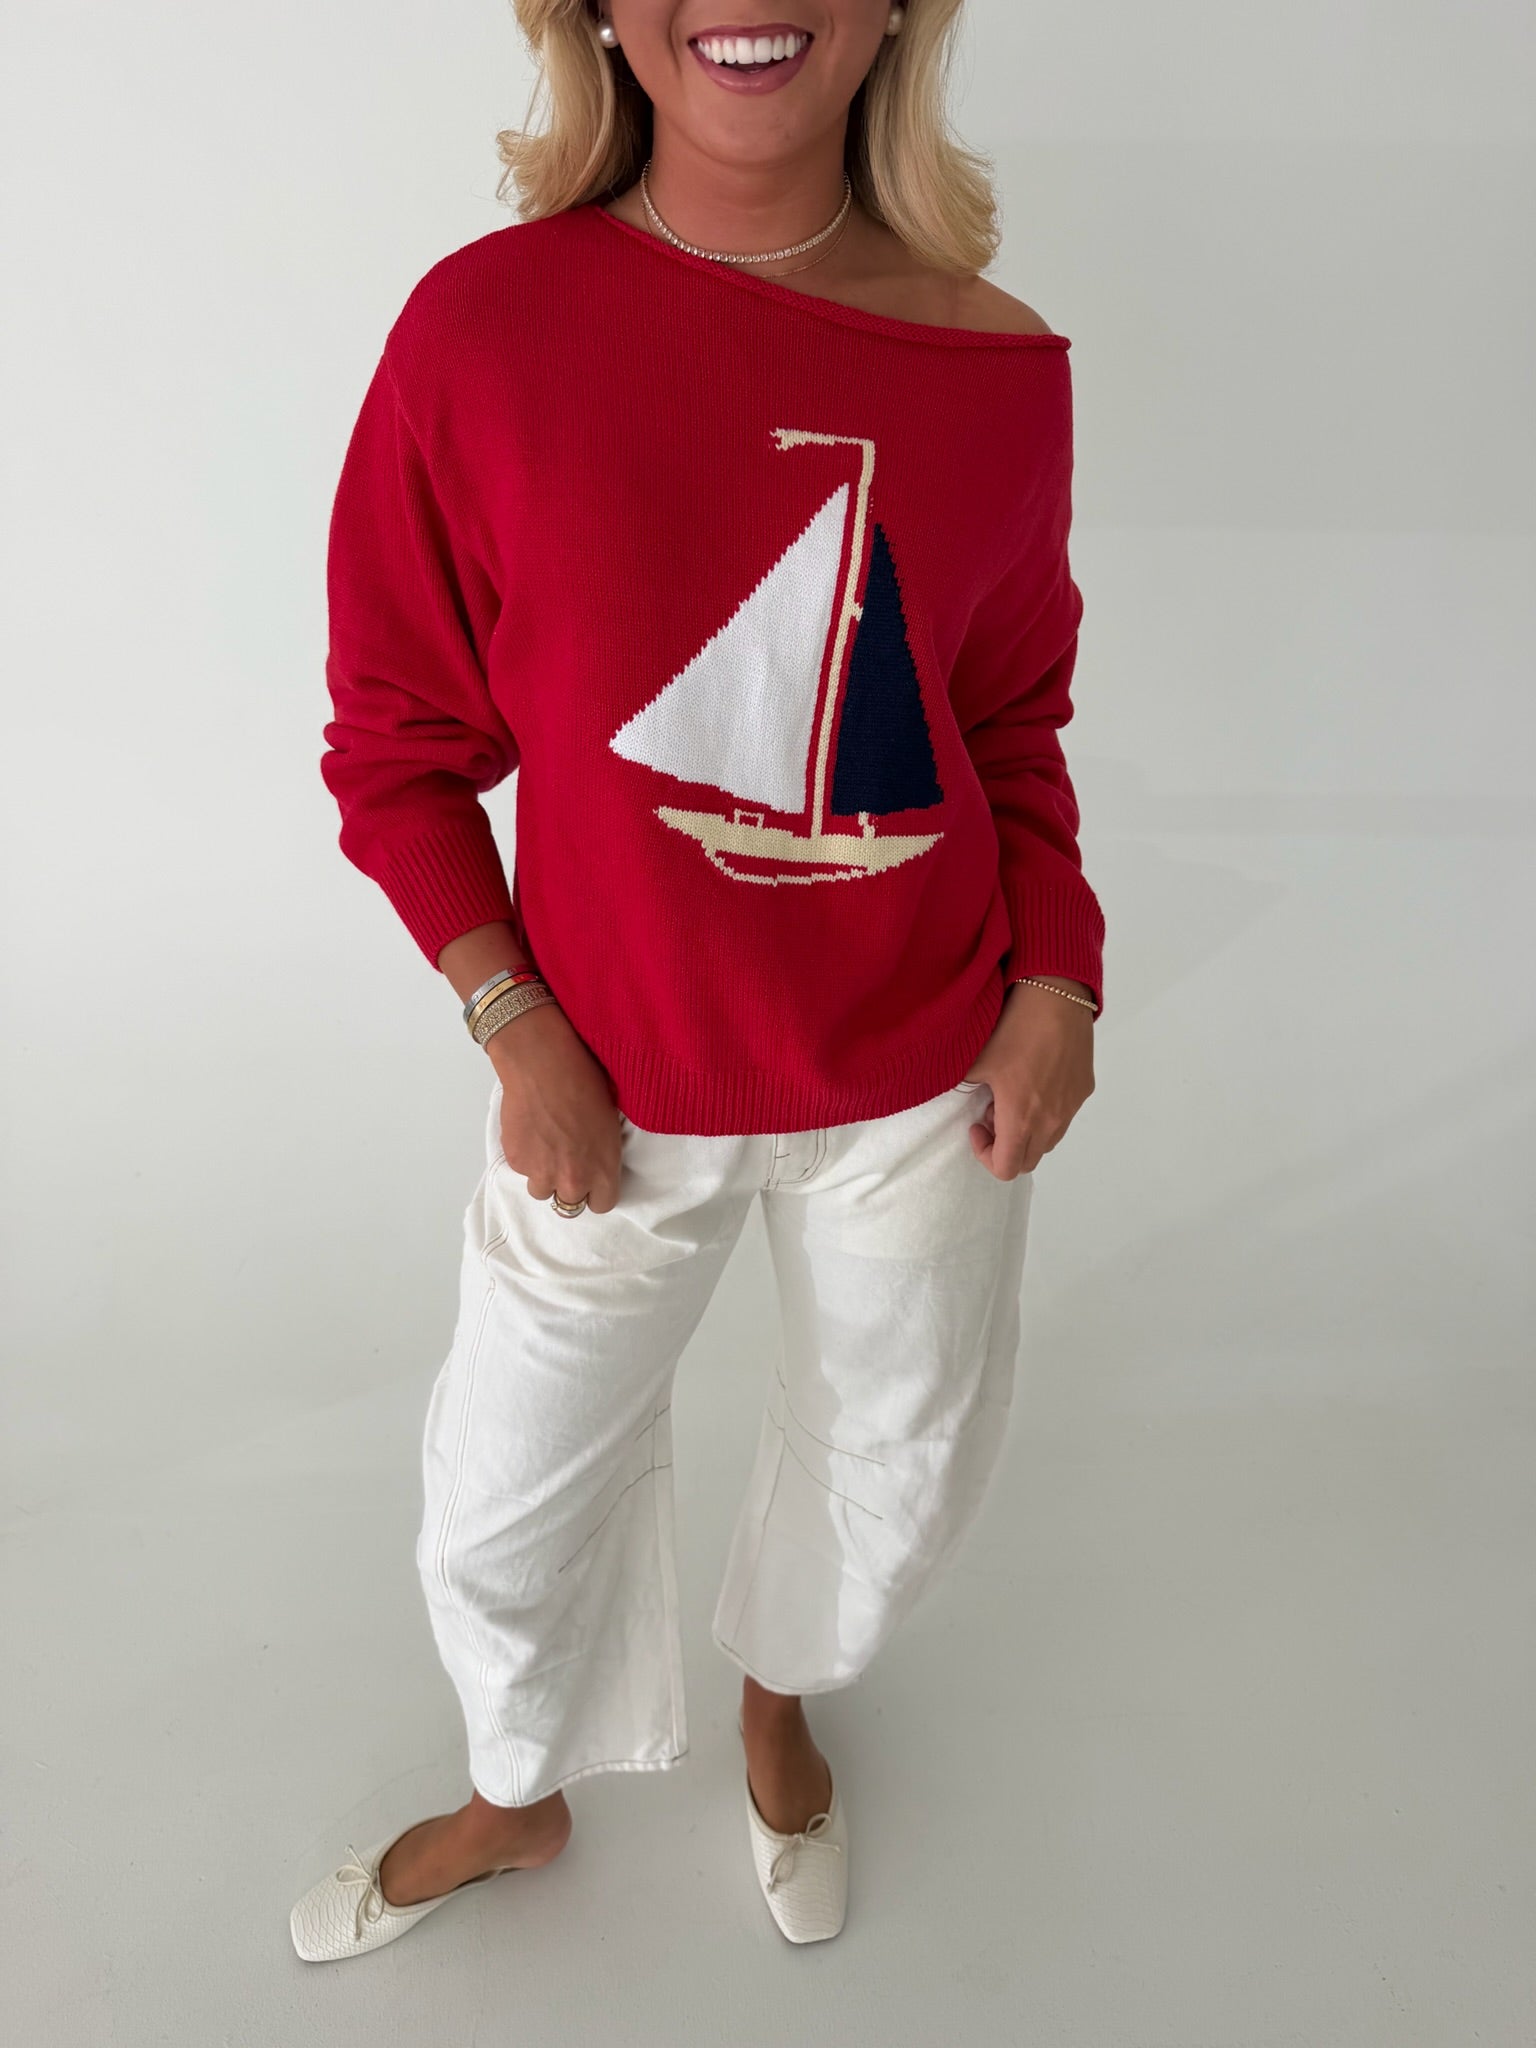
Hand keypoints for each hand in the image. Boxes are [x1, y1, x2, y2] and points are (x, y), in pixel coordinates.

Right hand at [487, 1001, 624, 1213]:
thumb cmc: (584, 1083)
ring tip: (546, 1145)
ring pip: (541, 1190)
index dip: (595, 1191)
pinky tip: (530, 1129)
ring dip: (544, 1174)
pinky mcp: (516, 1161)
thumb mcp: (610, 1122)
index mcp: (603, 1171)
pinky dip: (525, 1155)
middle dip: (568, 1184)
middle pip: (569, 1204)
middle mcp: (572, 1180)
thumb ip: (602, 1154)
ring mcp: (541, 1173)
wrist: (543, 1065)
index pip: (601, 1205)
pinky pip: (522, 1168)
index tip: (591, 1178)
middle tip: (566, 1159)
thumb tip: (593, 1162)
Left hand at [962, 979, 1095, 1178]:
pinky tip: (1035, 1077)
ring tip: (1013, 1094)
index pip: (1005, 1168)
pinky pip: (1063, 1116)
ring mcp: (1071, 1106)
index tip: (975, 1125)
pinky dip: (1046, 1113)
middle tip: (991, 1110)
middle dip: (1005, 1145)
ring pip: (1047, 1140)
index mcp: (1021, 1119)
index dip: (984, 1155)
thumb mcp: (975, 1060)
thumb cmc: (1012, 1028)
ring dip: (1027, 1131)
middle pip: (1027, 1160)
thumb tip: (956, 1096)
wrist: (1056, 996)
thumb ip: (961, 1087)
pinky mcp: (1084, 1088)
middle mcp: (1051, 1121)